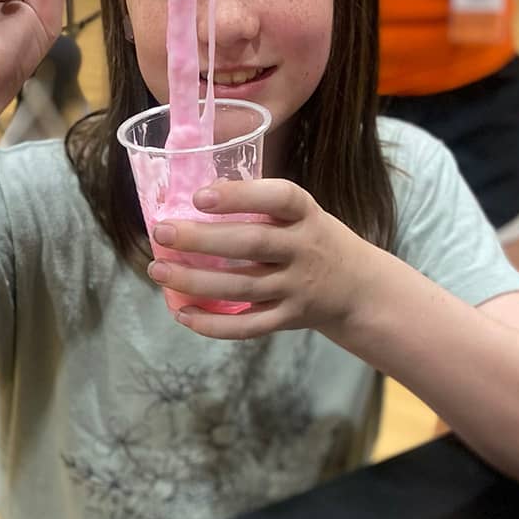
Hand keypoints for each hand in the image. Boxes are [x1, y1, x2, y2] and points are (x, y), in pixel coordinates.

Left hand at [145, 179, 374, 339]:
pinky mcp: (289, 319)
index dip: (240, 196)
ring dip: (195, 282)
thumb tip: (203, 192)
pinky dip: (212, 324)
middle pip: (252, 244)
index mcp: (307, 215)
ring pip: (242, 287)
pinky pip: (248, 326)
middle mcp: (304, 250)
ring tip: (158, 271)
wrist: (360, 290)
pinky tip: (183, 313)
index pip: (279, 198)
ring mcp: (298, 288)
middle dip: (202, 240)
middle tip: (163, 232)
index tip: (200, 197)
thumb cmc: (314, 240)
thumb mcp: (302, 214)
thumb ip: (260, 205)